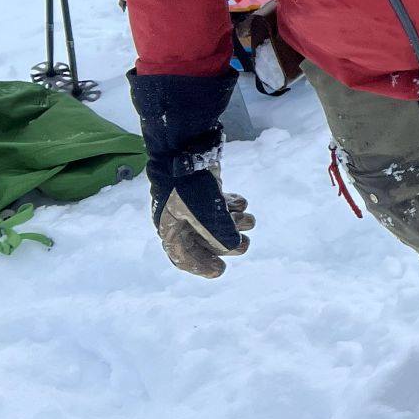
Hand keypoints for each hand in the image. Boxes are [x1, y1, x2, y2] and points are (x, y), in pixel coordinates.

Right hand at [128, 70, 254, 277]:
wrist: (184, 146)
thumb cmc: (189, 185)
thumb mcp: (206, 215)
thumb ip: (221, 235)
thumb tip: (236, 247)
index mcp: (170, 227)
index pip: (181, 255)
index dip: (200, 266)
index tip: (219, 272)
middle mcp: (178, 216)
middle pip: (202, 240)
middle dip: (225, 243)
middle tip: (245, 245)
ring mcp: (190, 201)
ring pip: (214, 221)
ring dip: (233, 223)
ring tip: (249, 220)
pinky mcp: (203, 186)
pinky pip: (217, 203)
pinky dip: (231, 206)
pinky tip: (240, 203)